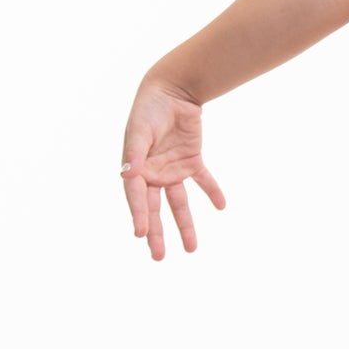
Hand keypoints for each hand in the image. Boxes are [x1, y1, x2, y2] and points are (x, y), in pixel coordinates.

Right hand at [121, 77, 226, 258]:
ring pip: (179, 203)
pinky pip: (203, 180)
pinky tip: (221, 206)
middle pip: (155, 209)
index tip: (141, 235)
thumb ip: (134, 153)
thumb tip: (126, 176)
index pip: (137, 198)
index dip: (138, 216)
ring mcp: (173, 169)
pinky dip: (212, 192)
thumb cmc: (149, 109)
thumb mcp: (139, 131)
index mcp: (136, 169)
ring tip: (192, 249)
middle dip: (158, 233)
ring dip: (186, 224)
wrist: (171, 90)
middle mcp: (153, 173)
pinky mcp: (191, 161)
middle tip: (159, 257)